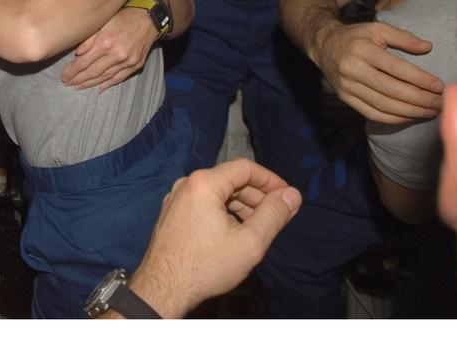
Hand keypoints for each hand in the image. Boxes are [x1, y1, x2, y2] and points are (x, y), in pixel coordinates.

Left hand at [62, 6, 155, 90]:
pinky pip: (119, 78)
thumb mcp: (102, 22)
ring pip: (105, 77)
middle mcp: (116, 55)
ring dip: (91, 83)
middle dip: (78, 79)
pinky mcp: (136, 65)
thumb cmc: (123, 17)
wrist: (148, 18)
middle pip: (93, 72)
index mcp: (105, 43)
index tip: (64, 76)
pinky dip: (108, 84)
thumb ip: (88, 39)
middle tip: (68, 84)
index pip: (84, 62)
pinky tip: (99, 88)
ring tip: (79, 87)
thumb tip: (77, 54)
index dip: (72, 71)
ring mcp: (127, 62)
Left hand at [123, 160, 300, 317]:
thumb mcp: (250, 242)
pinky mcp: (172, 214)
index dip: (271, 180)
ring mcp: (176, 199)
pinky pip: (204, 205)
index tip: (288, 197)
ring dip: (242, 206)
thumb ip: (274, 215)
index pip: (245, 168)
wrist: (163, 289)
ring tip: (260, 227)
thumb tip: (292, 195)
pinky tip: (235, 232)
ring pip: (217, 194)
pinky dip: (224, 213)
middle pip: (230, 180)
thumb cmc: (206, 266)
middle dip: (257, 196)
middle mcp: (186, 184)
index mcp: (204, 183)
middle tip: (278, 216)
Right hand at [313, 21, 442, 124]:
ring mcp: (347, 87)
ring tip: (431, 111)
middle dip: (420, 100)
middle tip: (440, 103)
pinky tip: (411, 116)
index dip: (420, 79)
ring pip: (383, 105)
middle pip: (392, 90)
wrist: (323, 45)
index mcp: (362, 50)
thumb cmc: (355, 37)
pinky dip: (394, 118)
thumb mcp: (377, 29)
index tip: (439, 86)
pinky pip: (372, 114)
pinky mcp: (345, 98)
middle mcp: (352, 69)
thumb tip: (428, 47)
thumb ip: (403, 37)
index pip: (396, 68)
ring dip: (411, 112)